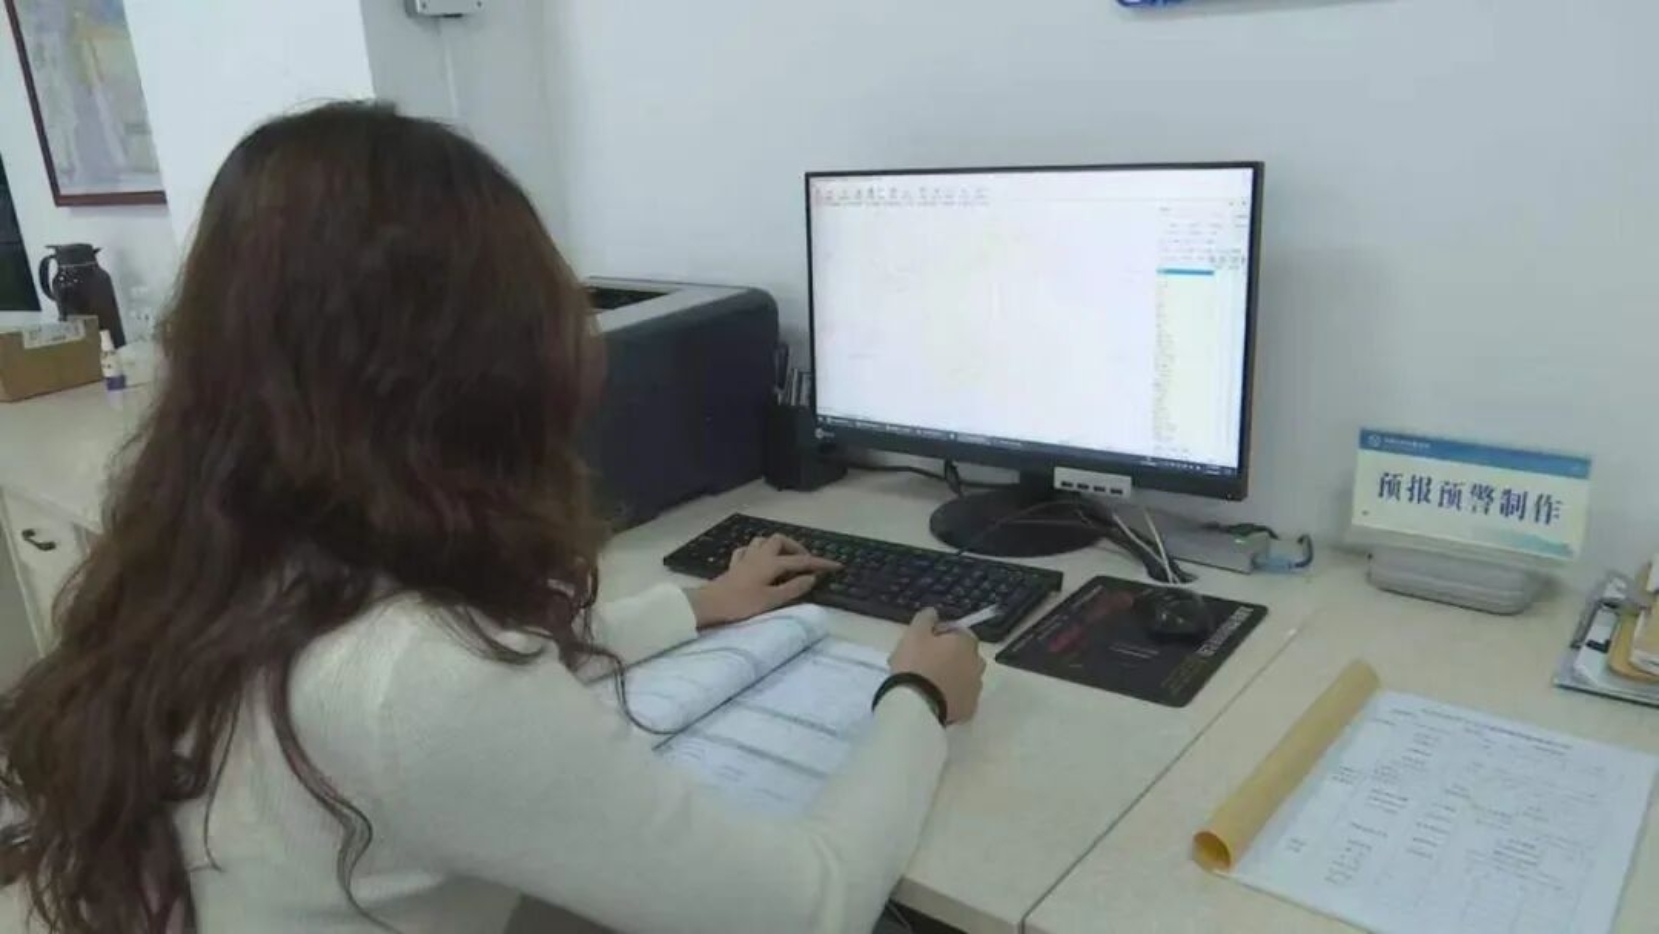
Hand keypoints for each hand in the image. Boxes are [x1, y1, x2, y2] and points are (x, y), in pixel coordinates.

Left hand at [687, 534, 839, 627]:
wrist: (709, 604)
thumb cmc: (741, 604)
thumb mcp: (771, 600)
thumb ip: (793, 588)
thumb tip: (812, 578)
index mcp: (771, 563)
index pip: (801, 561)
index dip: (820, 563)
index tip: (837, 565)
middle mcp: (759, 555)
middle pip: (780, 540)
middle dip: (796, 547)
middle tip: (805, 562)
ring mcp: (745, 558)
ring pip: (763, 541)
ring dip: (776, 546)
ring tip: (785, 559)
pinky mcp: (733, 565)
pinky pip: (747, 550)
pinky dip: (757, 552)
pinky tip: (758, 560)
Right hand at [887, 608, 985, 724]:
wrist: (916, 704)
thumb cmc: (916, 664)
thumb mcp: (914, 633)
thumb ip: (925, 618)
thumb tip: (933, 612)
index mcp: (967, 644)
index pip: (959, 632)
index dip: (941, 634)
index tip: (924, 641)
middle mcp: (977, 665)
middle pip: (964, 655)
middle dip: (948, 656)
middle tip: (924, 662)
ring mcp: (975, 689)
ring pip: (963, 677)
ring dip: (951, 676)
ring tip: (927, 683)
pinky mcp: (968, 710)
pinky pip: (960, 697)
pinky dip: (950, 696)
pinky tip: (933, 698)